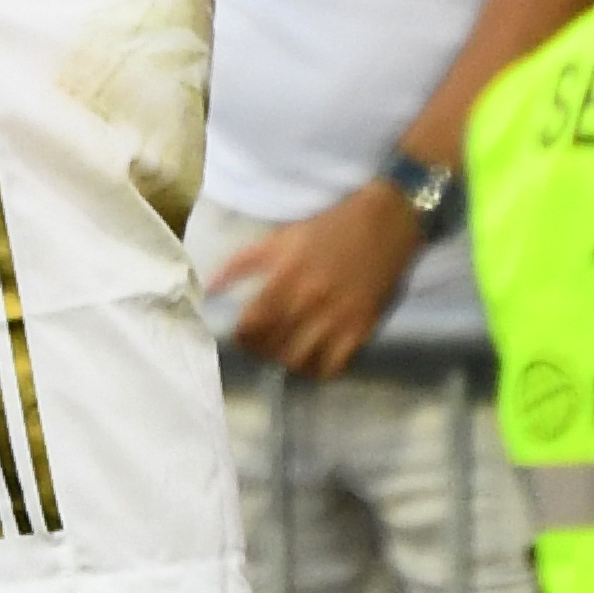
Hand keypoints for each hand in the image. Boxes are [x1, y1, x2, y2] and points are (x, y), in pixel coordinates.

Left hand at [204, 181, 421, 375]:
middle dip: (259, 350)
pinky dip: (318, 369)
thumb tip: (207, 288)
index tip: (238, 335)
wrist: (386, 223)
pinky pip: (335, 364)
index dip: (240, 336)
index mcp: (287, 275)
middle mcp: (312, 299)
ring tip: (281, 354)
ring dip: (285, 362)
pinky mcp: (363, 327)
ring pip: (300, 359)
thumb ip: (240, 263)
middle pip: (273, 344)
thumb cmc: (328, 229)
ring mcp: (340, 316)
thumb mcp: (279, 238)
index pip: (252, 322)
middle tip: (258, 346)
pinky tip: (311, 359)